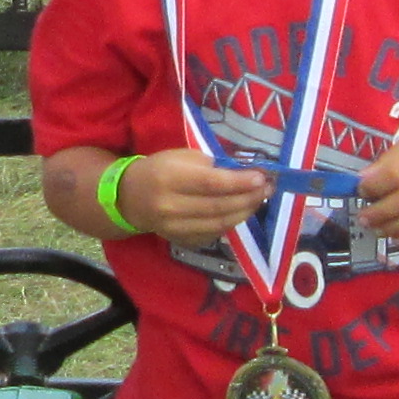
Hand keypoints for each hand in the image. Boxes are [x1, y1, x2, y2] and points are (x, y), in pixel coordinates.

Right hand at [113, 148, 270, 246]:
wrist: (130, 198)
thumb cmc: (159, 170)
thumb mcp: (180, 157)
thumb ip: (211, 165)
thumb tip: (246, 172)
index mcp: (169, 179)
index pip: (211, 183)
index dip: (239, 182)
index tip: (261, 177)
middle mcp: (171, 207)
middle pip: (219, 206)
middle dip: (249, 197)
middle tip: (268, 188)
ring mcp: (176, 228)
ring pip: (220, 223)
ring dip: (245, 212)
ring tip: (259, 199)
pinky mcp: (182, 241)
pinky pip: (214, 233)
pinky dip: (232, 222)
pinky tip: (241, 211)